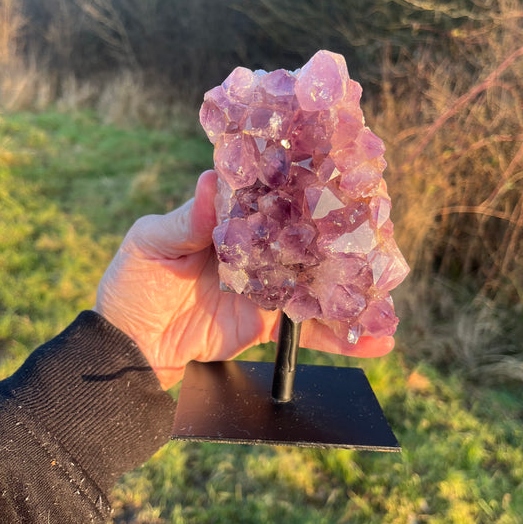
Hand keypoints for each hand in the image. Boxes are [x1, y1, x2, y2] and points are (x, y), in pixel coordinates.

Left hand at [95, 170, 393, 388]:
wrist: (132, 345)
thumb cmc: (134, 282)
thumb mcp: (152, 243)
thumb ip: (186, 220)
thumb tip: (209, 180)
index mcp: (232, 216)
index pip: (276, 194)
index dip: (307, 185)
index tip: (344, 178)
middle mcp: (259, 245)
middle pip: (308, 237)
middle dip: (345, 238)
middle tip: (382, 237)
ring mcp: (269, 284)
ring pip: (319, 281)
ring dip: (353, 289)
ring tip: (390, 297)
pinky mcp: (272, 321)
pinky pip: (310, 327)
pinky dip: (340, 335)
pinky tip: (378, 340)